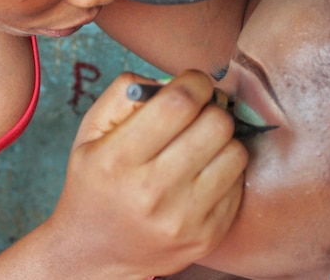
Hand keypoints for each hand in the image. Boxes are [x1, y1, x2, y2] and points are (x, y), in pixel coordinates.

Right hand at [47, 70, 247, 277]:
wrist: (94, 250)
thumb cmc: (93, 181)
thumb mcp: (90, 132)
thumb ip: (124, 93)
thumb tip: (172, 79)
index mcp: (119, 158)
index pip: (179, 102)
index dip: (195, 81)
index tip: (192, 82)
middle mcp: (153, 190)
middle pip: (215, 124)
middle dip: (209, 108)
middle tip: (195, 114)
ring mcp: (184, 218)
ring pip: (235, 152)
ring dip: (221, 139)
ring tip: (199, 144)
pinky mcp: (207, 236)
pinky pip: (239, 183)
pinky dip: (224, 169)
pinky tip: (201, 172)